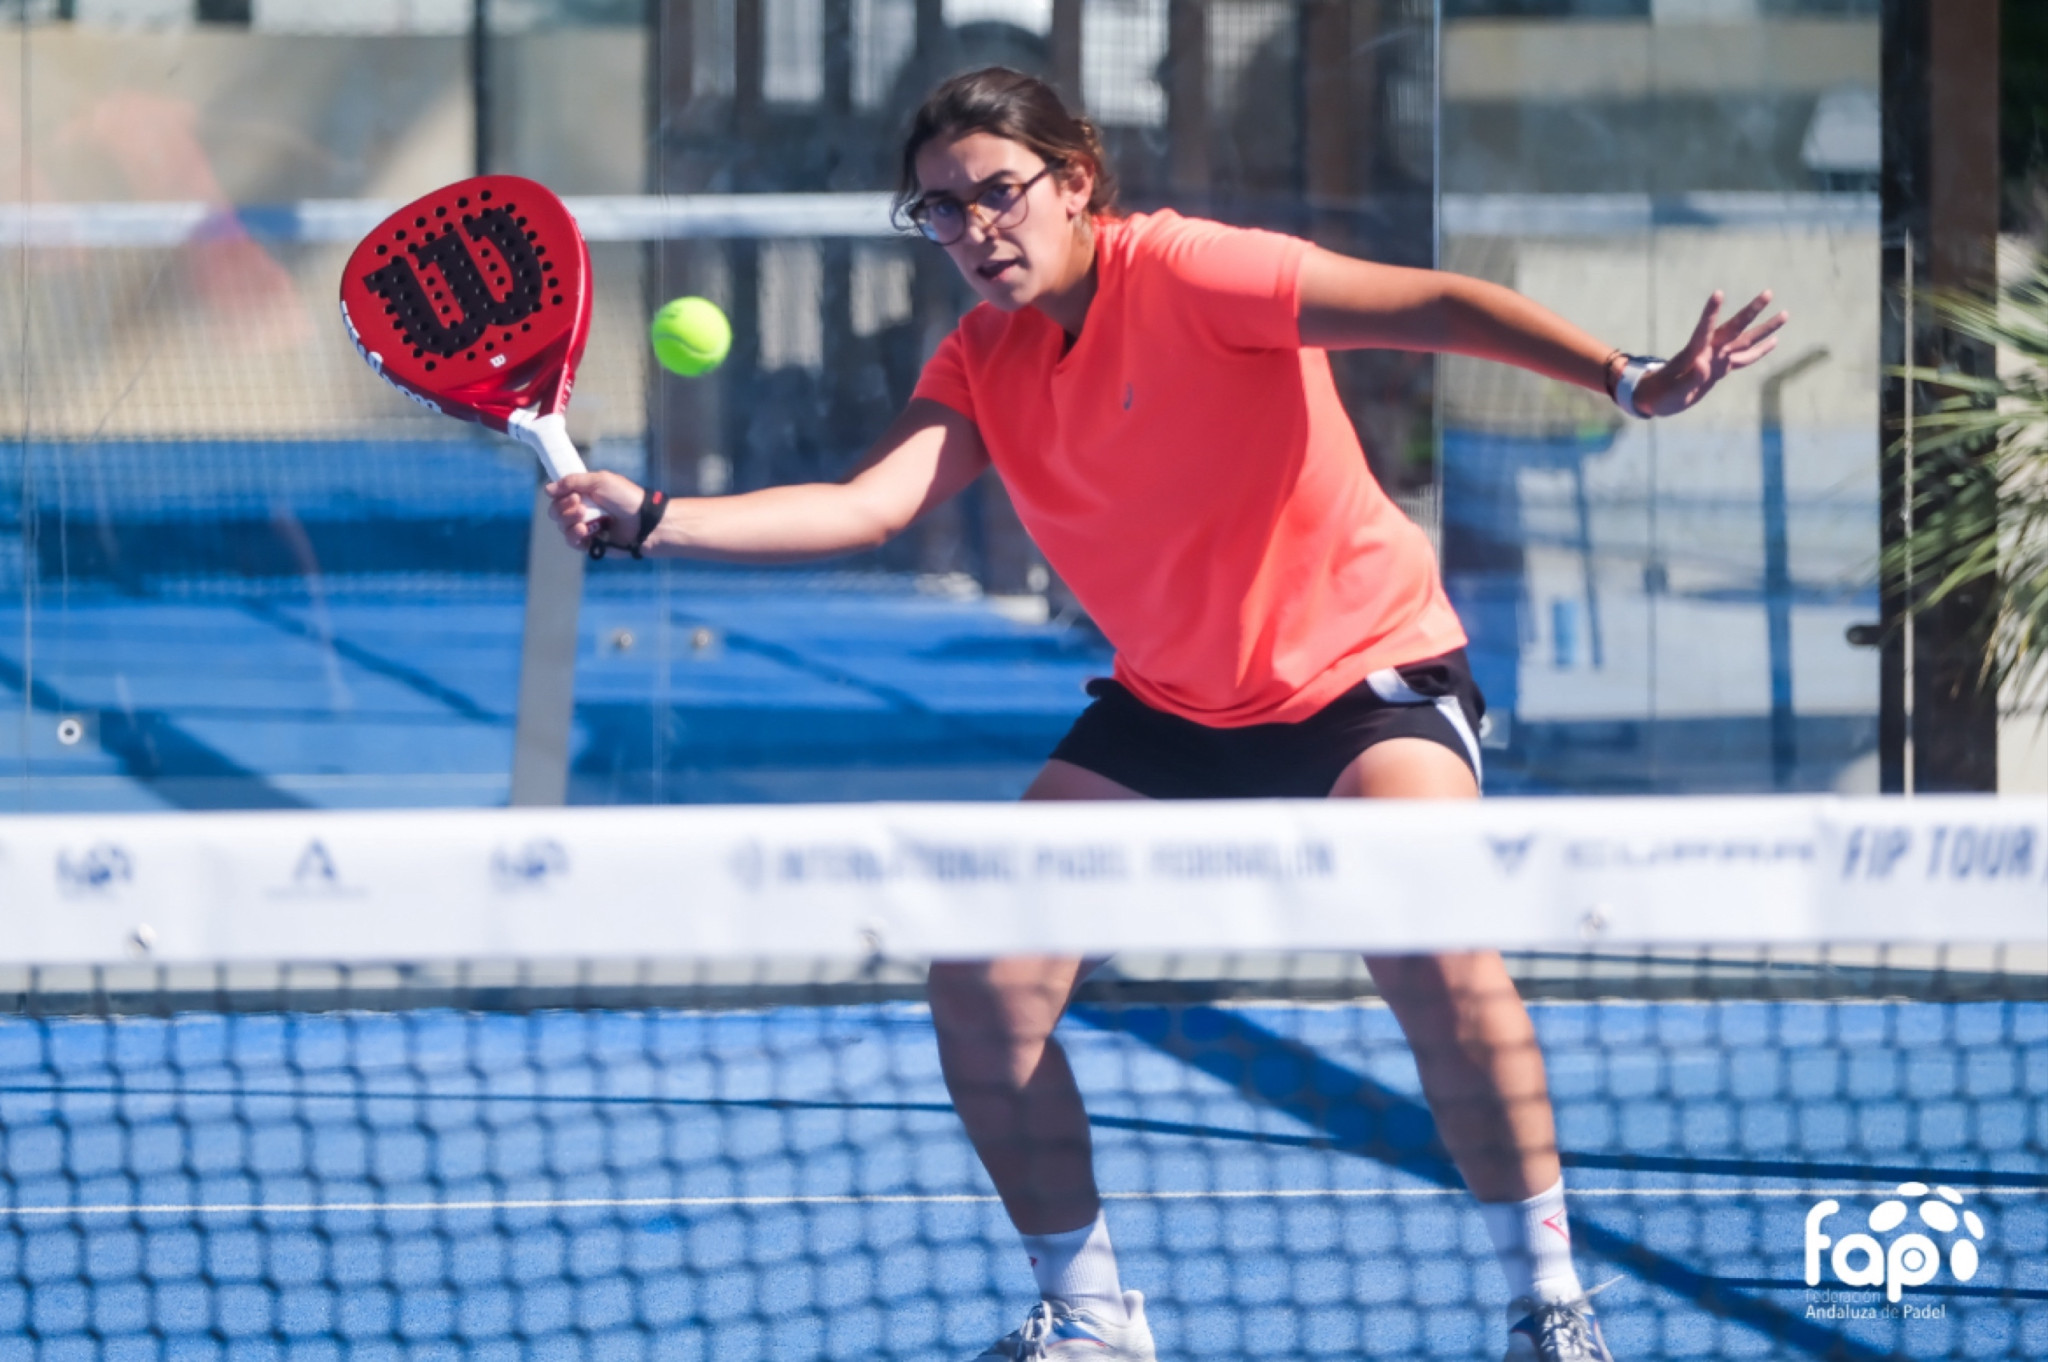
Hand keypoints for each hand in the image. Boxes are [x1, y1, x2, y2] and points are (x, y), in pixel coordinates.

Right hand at [545, 470, 644, 553]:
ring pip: (562, 526)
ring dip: (569, 521)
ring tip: (584, 519)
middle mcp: (583, 509)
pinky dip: (573, 535)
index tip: (572, 493)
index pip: (558, 494)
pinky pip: (571, 541)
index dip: (559, 495)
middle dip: (564, 508)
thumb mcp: (600, 481)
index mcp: (585, 493)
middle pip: (556, 511)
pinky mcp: (591, 543)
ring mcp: (586, 526)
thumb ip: (573, 481)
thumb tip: (548, 489)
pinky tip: (583, 531)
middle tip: (581, 505)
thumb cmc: (626, 498)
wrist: (644, 522)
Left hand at [1632, 290, 1787, 416]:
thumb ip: (1689, 378)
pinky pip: (1744, 357)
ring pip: (1745, 340)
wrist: (1655, 398)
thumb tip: (1703, 364)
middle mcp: (1709, 351)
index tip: (1718, 293)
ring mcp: (1717, 358)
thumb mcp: (1674, 391)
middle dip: (1751, 311)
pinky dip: (1760, 351)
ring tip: (1785, 314)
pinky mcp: (1720, 368)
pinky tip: (1774, 341)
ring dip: (1765, 328)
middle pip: (1734, 328)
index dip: (1710, 312)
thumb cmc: (1661, 395)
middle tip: (1769, 293)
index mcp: (1694, 352)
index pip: (1704, 329)